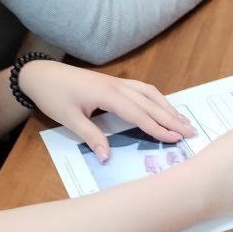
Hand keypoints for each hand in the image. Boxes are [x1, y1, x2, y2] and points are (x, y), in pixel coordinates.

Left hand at [18, 59, 195, 161]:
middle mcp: (118, 86)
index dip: (158, 128)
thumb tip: (107, 157)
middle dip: (172, 118)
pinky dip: (157, 99)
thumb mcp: (69, 119)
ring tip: (183, 121)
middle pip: (151, 103)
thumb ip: (91, 136)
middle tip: (191, 132)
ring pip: (150, 93)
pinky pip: (142, 89)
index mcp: (108, 95)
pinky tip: (163, 107)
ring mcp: (117, 82)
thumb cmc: (54, 96)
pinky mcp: (114, 82)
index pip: (139, 114)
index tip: (175, 138)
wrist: (41, 74)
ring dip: (168, 107)